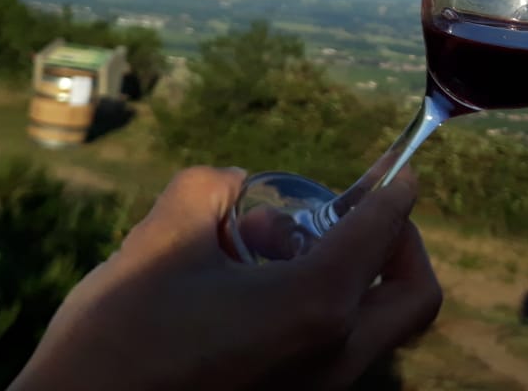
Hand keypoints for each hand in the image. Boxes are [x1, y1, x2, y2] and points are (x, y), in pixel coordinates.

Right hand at [10, 166, 441, 390]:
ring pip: (374, 330)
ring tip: (274, 249)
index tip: (398, 169)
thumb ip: (211, 189)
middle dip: (398, 245)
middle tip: (356, 215)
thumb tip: (237, 182)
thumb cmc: (114, 338)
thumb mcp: (161, 239)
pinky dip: (321, 314)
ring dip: (352, 279)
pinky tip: (253, 291)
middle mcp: (333, 360)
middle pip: (413, 297)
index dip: (396, 190)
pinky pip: (335, 355)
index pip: (384, 232)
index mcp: (315, 307)